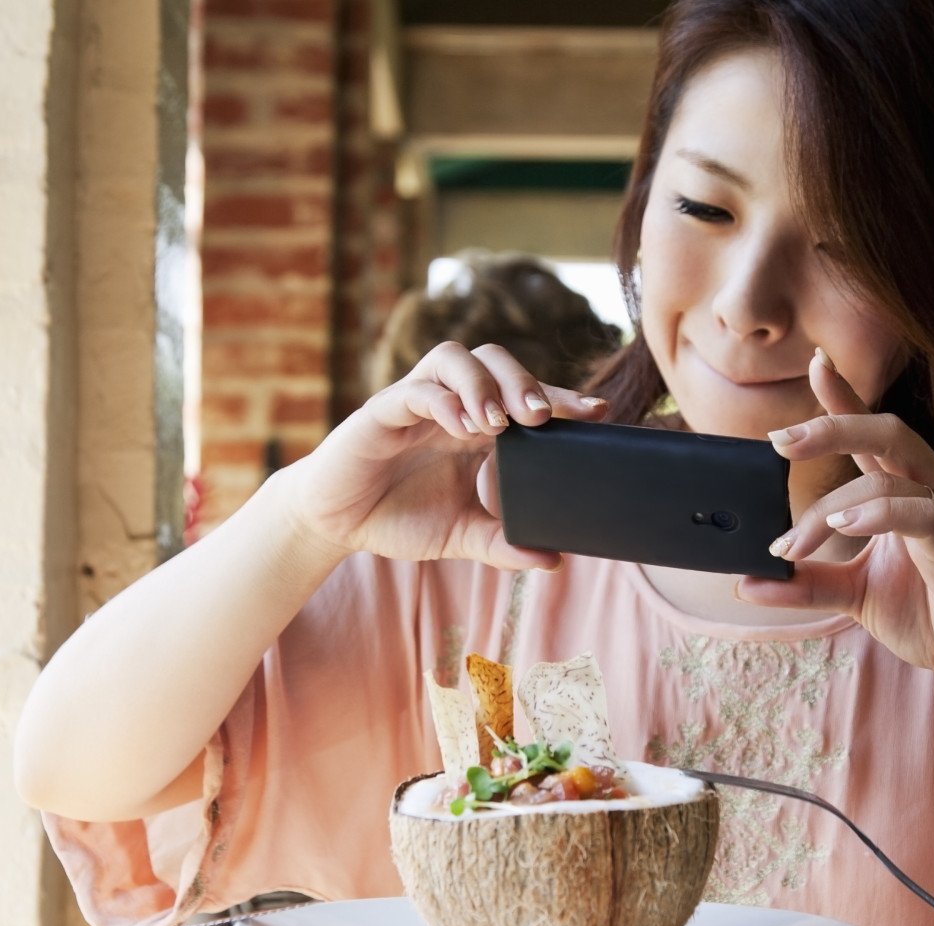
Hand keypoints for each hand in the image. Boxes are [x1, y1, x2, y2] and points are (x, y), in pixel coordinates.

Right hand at [279, 342, 606, 570]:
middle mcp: (451, 404)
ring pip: (455, 357)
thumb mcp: (460, 536)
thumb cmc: (396, 518)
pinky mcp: (381, 411)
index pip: (524, 396)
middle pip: (495, 361)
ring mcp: (416, 402)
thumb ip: (503, 544)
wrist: (336, 524)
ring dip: (483, 383)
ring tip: (500, 421)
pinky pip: (414, 389)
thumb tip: (554, 560)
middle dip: (525, 381)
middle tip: (544, 418)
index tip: (597, 413)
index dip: (562, 398)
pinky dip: (441, 400)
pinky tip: (459, 425)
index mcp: (476, 426)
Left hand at [737, 352, 933, 703]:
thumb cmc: (933, 619)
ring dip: (830, 508)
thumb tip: (745, 582)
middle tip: (778, 442)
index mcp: (915, 490)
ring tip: (794, 545)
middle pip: (887, 432)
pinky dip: (877, 514)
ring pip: (890, 478)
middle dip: (831, 426)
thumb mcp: (856, 596)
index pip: (876, 434)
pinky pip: (922, 514)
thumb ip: (807, 583)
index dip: (846, 397)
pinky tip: (844, 528)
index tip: (816, 362)